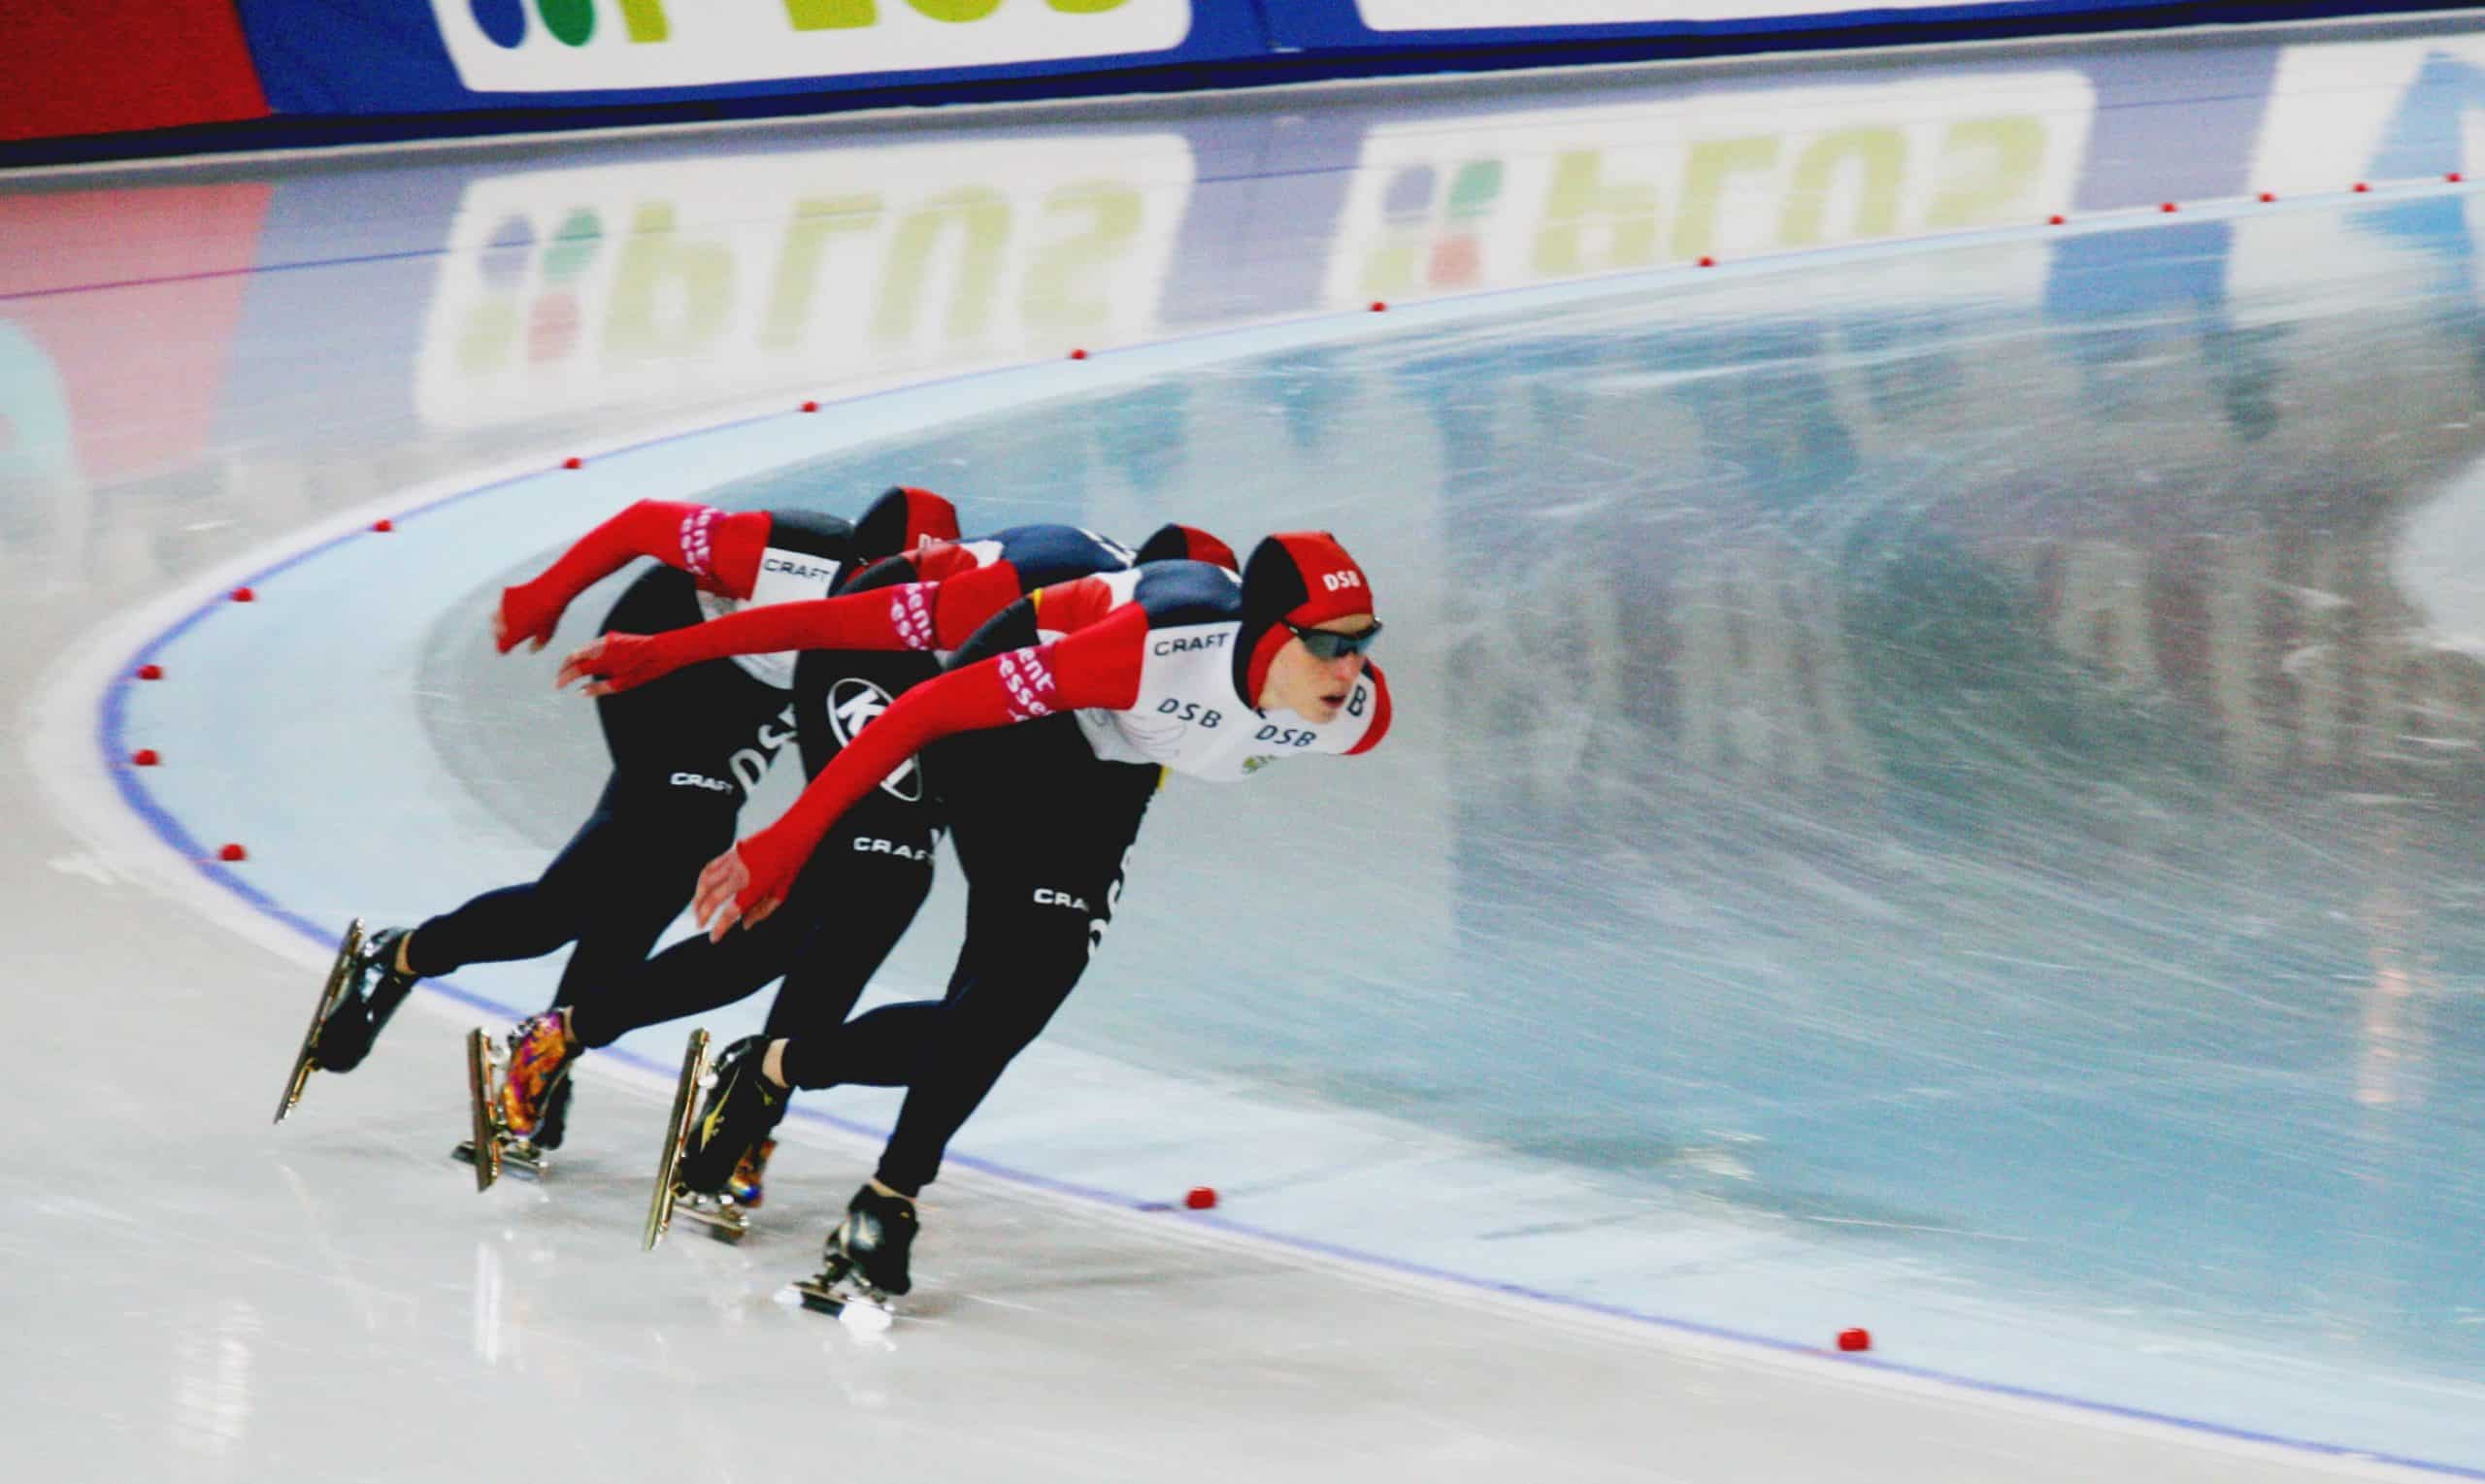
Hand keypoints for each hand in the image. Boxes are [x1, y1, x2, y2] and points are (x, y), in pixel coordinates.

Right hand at [495, 583, 558, 653]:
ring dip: (499, 622)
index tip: (505, 650)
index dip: (503, 649)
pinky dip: (506, 608)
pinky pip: (502, 604)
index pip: (502, 647)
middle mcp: (505, 622)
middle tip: (504, 636)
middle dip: (499, 635)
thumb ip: (538, 644)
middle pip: (496, 633)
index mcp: (513, 634)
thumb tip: (532, 650)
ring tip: (507, 622)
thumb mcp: (547, 633)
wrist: (549, 591)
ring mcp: (504, 608)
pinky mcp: (506, 595)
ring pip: (495, 618)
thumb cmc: (550, 614)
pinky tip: (515, 607)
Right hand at [555, 633, 670, 695]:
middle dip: (563, 668)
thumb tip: (580, 691)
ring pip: (581, 649)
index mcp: (602, 660)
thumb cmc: (644, 670)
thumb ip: (599, 688)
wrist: (662, 650)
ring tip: (568, 672)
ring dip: (572, 660)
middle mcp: (600, 647)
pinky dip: (583, 654)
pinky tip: (584, 662)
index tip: (556, 686)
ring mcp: (605, 640)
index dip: (563, 678)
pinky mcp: (611, 637)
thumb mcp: (622, 685)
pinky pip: (591, 645)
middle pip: (573, 656)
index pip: (575, 670)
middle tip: (559, 679)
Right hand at [694, 845, 782, 941]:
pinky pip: (709, 868)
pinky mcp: (729, 853)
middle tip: (699, 925)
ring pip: (705, 883)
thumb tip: (746, 925)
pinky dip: (702, 880)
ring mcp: (732, 862)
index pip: (730, 914)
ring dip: (697, 899)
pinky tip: (701, 888)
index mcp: (753, 888)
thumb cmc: (790, 866)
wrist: (790, 836)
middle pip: (712, 899)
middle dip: (702, 915)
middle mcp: (739, 875)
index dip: (719, 929)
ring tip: (696, 910)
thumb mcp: (781, 893)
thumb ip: (762, 912)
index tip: (714, 938)